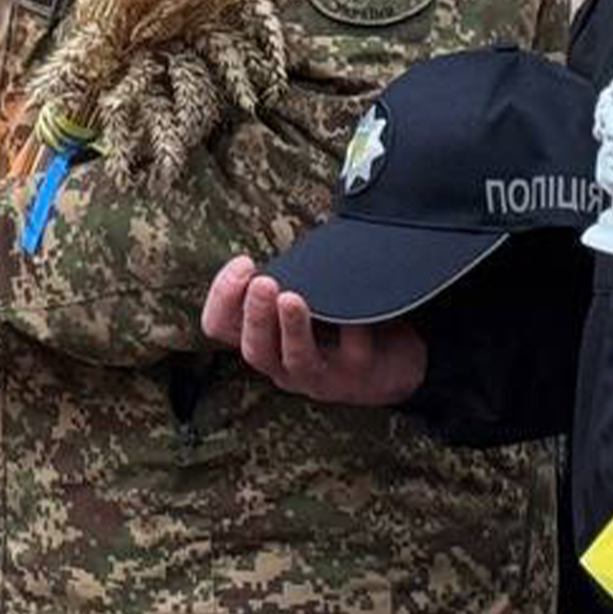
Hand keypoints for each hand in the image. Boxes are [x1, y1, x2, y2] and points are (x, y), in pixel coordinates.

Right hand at [201, 255, 424, 405]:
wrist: (392, 360)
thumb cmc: (335, 321)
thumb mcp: (300, 300)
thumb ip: (281, 278)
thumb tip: (270, 237)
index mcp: (262, 341)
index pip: (220, 326)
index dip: (222, 296)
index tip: (245, 263)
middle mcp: (283, 364)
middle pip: (254, 348)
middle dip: (255, 313)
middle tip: (263, 282)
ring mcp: (321, 375)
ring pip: (296, 358)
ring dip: (292, 328)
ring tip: (292, 299)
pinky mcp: (358, 376)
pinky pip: (353, 352)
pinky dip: (353, 327)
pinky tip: (358, 308)